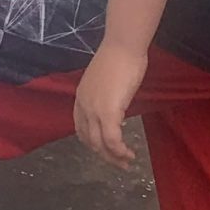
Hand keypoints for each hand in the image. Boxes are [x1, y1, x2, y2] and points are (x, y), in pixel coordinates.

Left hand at [73, 41, 147, 170]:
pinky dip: (120, 151)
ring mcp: (94, 110)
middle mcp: (83, 105)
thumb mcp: (106, 82)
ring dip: (113, 157)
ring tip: (126, 161)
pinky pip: (113, 140)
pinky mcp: (108, 112)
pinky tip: (129, 153)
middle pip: (90, 140)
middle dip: (105, 155)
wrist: (123, 46)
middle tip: (119, 162)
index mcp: (80, 97)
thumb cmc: (119, 58)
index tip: (106, 149)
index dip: (93, 143)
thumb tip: (115, 111)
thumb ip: (105, 97)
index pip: (81, 128)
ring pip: (100, 144)